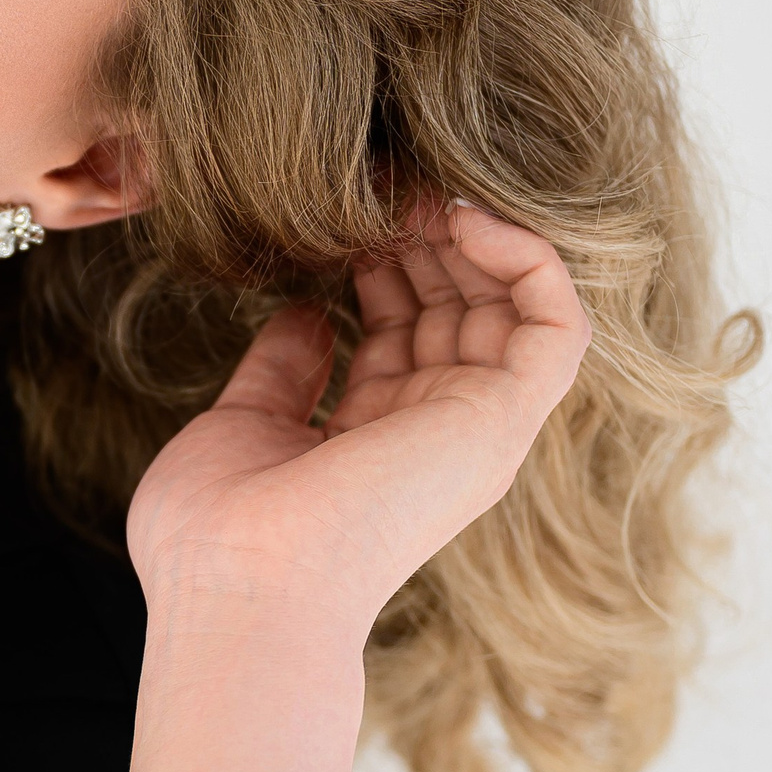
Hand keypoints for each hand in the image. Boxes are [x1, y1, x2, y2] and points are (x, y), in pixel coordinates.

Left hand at [124, 205, 591, 771]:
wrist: (237, 591)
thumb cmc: (217, 538)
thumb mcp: (244, 425)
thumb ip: (284, 370)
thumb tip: (305, 311)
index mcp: (375, 438)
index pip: (405, 327)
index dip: (380, 260)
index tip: (337, 212)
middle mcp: (434, 433)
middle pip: (459, 305)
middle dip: (424, 232)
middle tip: (381, 180)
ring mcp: (472, 428)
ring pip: (509, 304)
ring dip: (470, 232)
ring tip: (415, 190)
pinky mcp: (500, 420)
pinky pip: (554, 321)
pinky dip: (525, 256)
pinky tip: (462, 216)